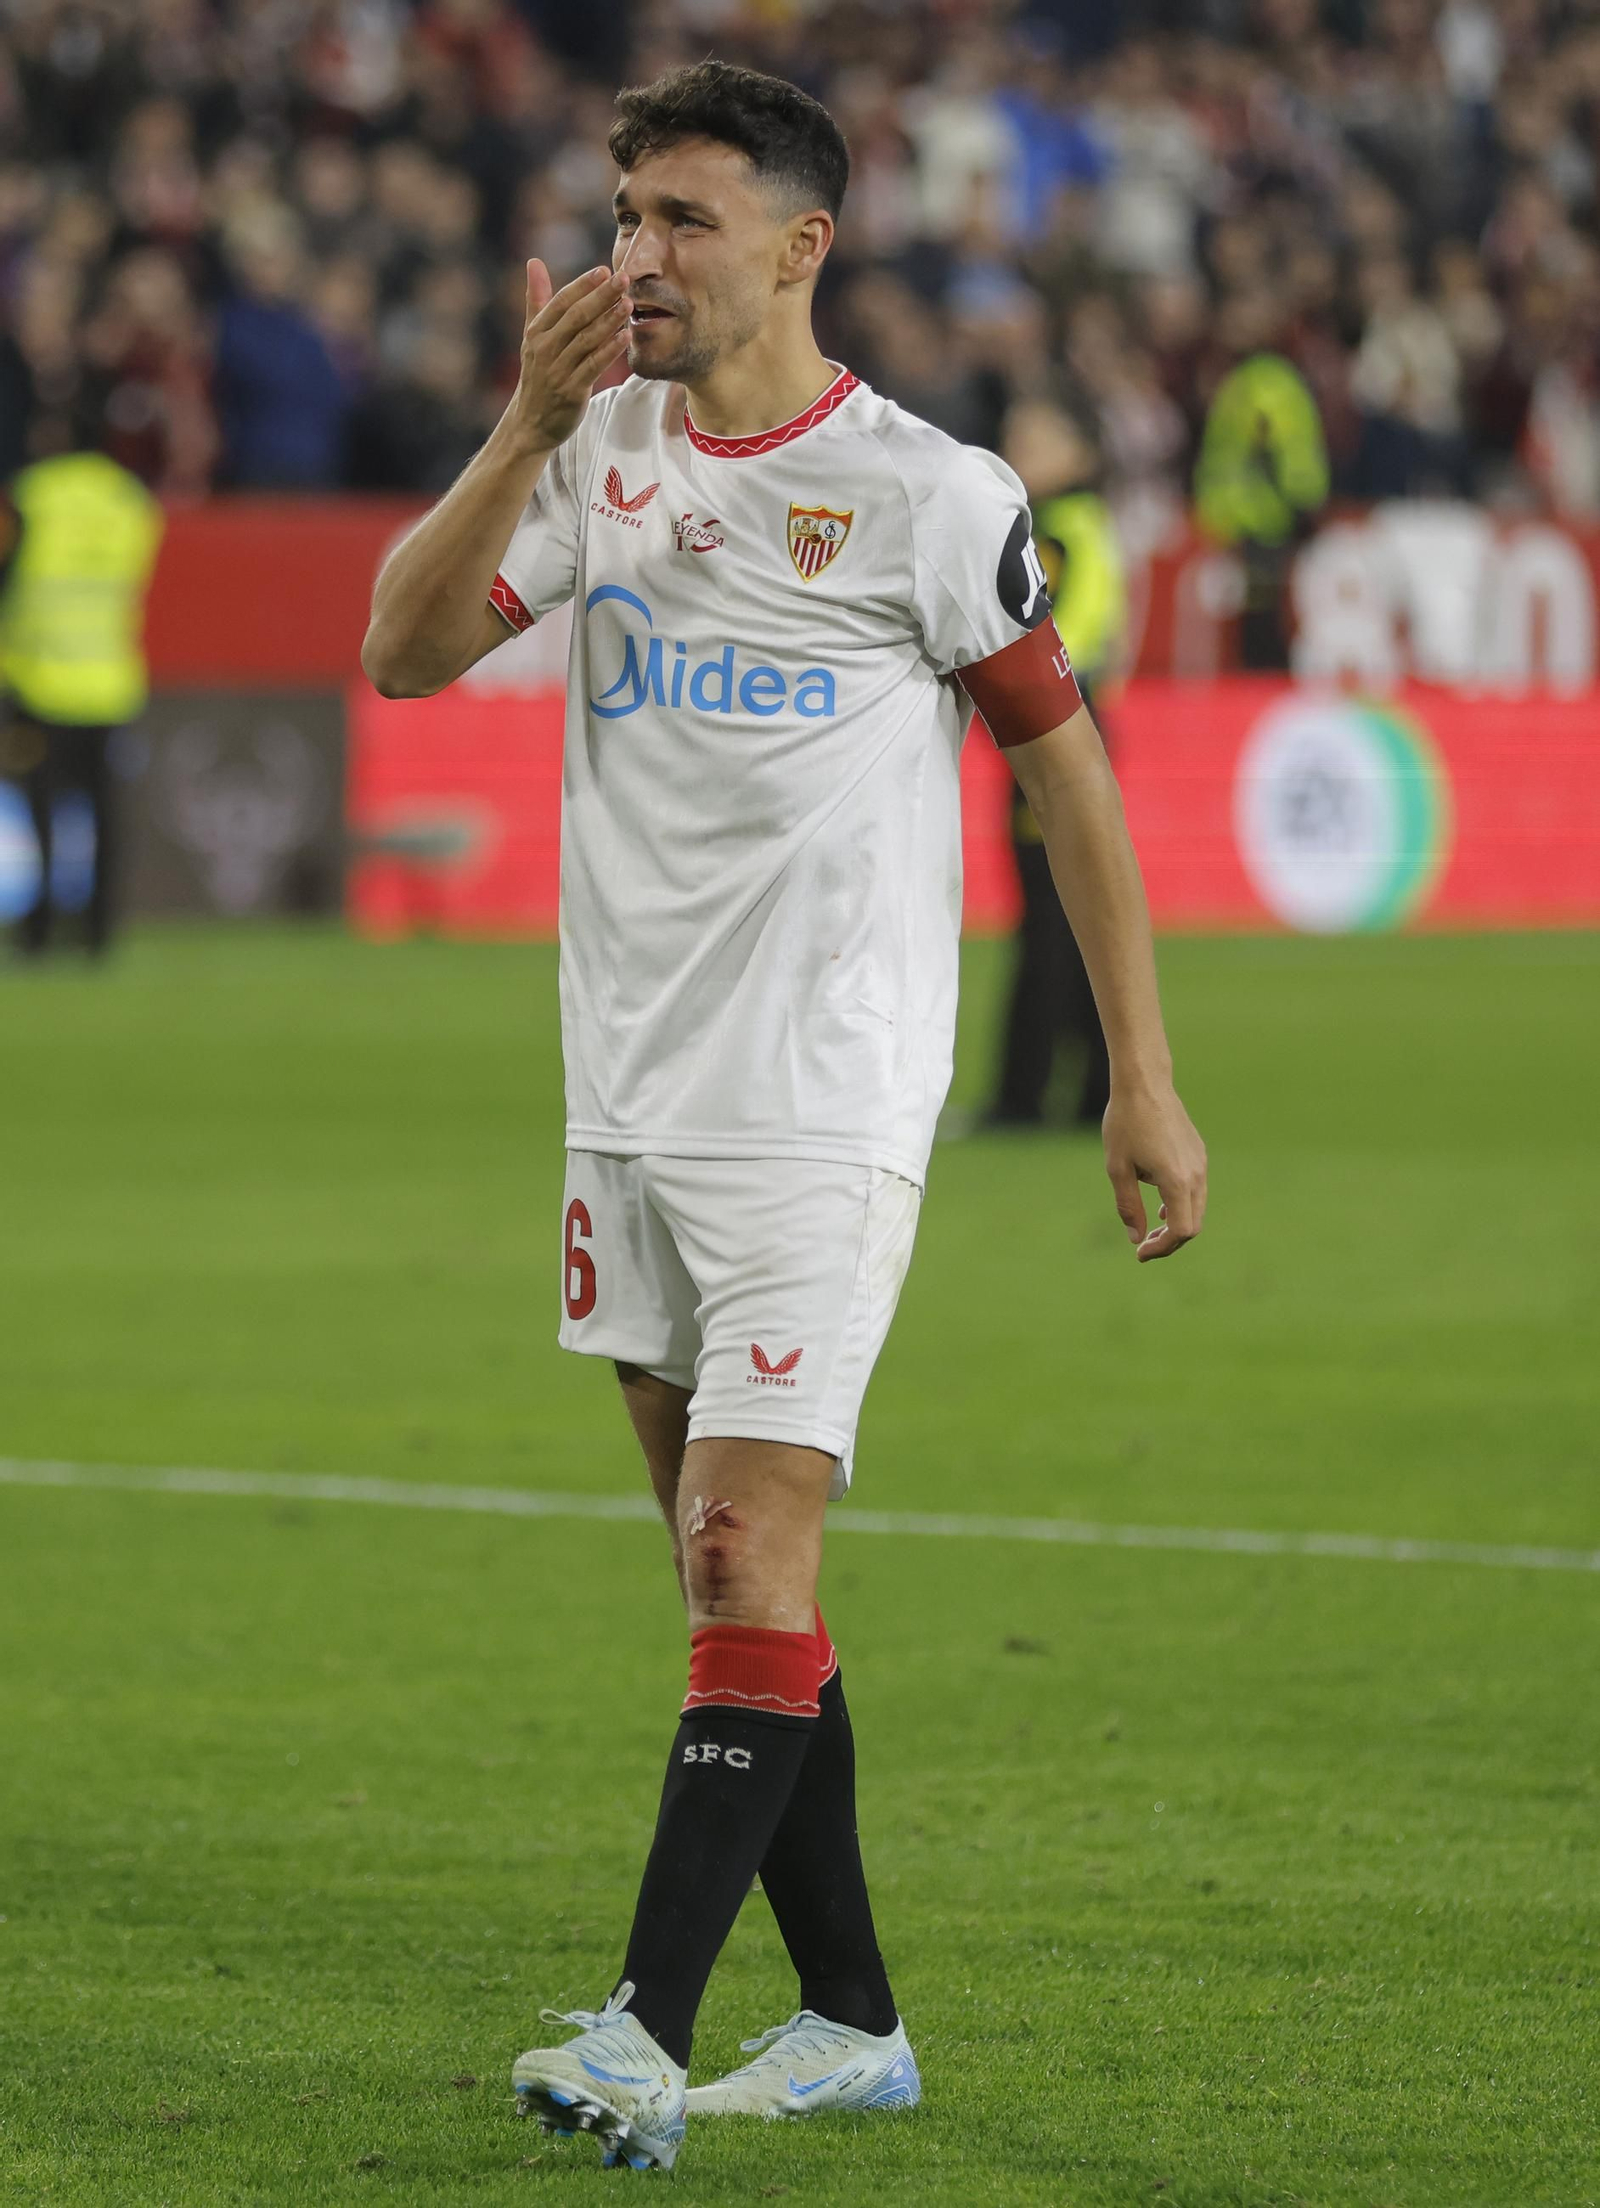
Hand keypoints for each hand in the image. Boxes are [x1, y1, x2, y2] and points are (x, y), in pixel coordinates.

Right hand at [509, 260, 631, 455]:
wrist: (531, 422)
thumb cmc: (538, 374)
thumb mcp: (532, 336)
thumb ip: (537, 299)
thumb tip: (534, 262)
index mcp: (536, 332)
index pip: (562, 302)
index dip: (583, 285)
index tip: (604, 270)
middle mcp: (545, 348)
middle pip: (576, 317)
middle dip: (601, 296)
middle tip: (625, 279)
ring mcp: (557, 370)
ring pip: (586, 340)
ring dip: (609, 320)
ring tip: (629, 303)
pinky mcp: (571, 391)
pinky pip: (593, 366)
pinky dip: (610, 350)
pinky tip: (626, 336)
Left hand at [1104, 1083, 1206, 1262]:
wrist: (1144, 1084)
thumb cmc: (1125, 1124)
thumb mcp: (1118, 1169)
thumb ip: (1128, 1207)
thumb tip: (1136, 1239)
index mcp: (1177, 1180)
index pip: (1182, 1231)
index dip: (1163, 1248)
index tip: (1140, 1253)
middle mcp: (1196, 1174)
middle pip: (1193, 1225)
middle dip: (1169, 1241)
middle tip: (1143, 1247)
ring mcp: (1200, 1163)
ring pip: (1197, 1208)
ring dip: (1176, 1224)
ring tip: (1151, 1229)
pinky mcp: (1198, 1153)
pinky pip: (1196, 1190)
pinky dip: (1182, 1205)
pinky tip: (1162, 1205)